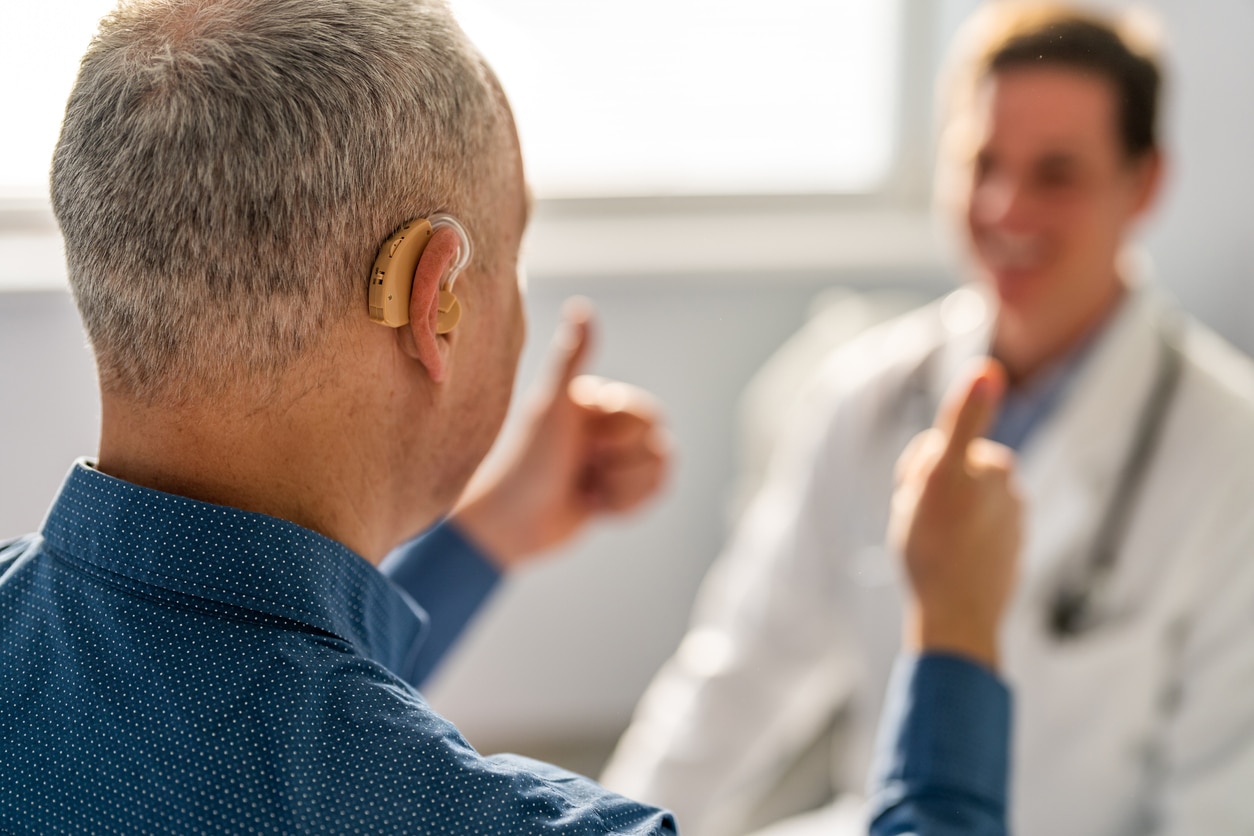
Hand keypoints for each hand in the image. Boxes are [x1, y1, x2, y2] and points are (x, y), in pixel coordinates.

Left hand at [452, 299, 670, 568]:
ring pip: (660, 471)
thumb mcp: (552, 406)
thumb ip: (572, 358)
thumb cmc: (525, 460)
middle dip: (622, 466)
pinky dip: (625, 506)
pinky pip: (653, 494)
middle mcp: (607, 427)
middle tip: (583, 468)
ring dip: (623, 488)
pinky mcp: (617, 492)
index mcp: (596, 402)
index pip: (647, 413)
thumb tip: (581, 306)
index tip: (585, 443)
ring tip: (586, 491)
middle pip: (658, 443)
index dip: (621, 436)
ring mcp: (614, 460)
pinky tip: (593, 506)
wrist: (512, 524)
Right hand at [888, 360, 1021, 669]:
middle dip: (926, 494)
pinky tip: (948, 564)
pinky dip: (956, 545)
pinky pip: (970, 538)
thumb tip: (990, 367)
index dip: (915, 472)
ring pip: (957, 509)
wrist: (956, 617)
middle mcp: (1008, 493)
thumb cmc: (936, 547)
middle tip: (915, 523)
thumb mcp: (938, 474)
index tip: (915, 497)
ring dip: (939, 520)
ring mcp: (1010, 527)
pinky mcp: (1007, 557)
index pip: (938, 449)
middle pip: (949, 477)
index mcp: (993, 467)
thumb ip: (963, 419)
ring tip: (930, 548)